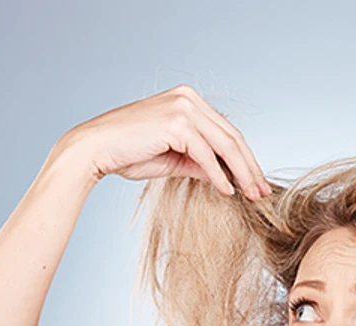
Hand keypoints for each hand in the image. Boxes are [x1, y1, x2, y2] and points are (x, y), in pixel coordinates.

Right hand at [60, 84, 271, 199]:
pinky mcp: (176, 123)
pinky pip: (206, 155)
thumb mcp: (174, 159)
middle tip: (262, 192)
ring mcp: (183, 108)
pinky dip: (219, 175)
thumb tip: (227, 178)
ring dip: (242, 173)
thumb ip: (200, 163)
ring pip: (225, 145)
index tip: (257, 182)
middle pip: (232, 137)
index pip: (227, 132)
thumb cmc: (128, 153)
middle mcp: (188, 98)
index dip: (245, 159)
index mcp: (188, 100)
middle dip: (250, 167)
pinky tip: (226, 191)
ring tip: (251, 195)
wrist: (93, 150)